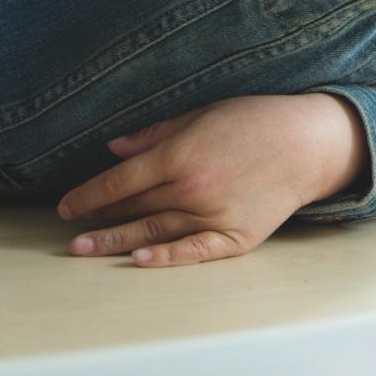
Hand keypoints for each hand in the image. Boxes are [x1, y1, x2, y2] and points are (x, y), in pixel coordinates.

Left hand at [57, 93, 366, 266]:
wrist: (310, 144)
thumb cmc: (255, 122)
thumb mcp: (203, 115)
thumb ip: (156, 135)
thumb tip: (113, 150)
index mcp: (181, 154)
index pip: (120, 181)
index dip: (88, 195)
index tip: (66, 206)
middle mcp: (193, 188)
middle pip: (133, 208)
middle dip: (98, 218)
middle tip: (69, 232)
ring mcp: (214, 214)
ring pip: (154, 232)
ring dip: (115, 241)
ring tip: (84, 249)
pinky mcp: (236, 236)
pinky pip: (193, 252)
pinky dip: (164, 257)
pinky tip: (137, 260)